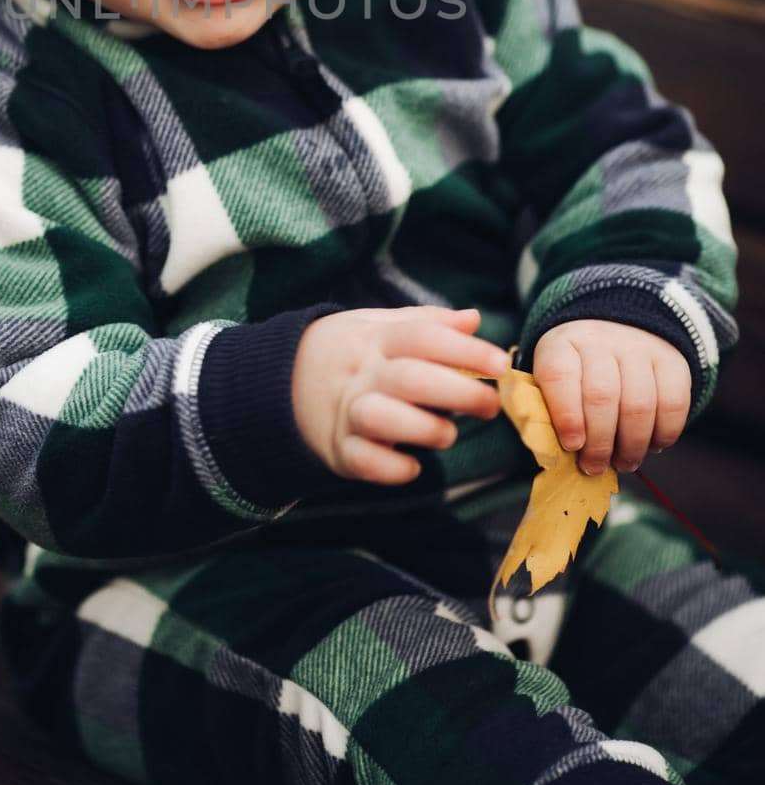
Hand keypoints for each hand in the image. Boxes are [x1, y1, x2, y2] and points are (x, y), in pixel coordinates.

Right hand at [291, 304, 510, 484]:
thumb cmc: (352, 351)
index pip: (423, 336)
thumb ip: (428, 323)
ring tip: (448, 434)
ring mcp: (347, 411)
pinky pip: (362, 461)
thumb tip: (474, 318)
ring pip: (383, 418)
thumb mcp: (381, 325)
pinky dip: (390, 467)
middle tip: (491, 404)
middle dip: (458, 391)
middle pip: (411, 378)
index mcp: (378, 339)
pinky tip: (413, 465)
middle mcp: (364, 374)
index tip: (502, 362)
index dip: (465, 349)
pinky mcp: (338, 448)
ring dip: (423, 428)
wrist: (283, 379)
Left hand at [532, 319, 691, 475]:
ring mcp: (638, 348)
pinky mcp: (671, 361)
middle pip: (602, 396)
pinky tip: (651, 446)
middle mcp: (600, 340)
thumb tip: (550, 452)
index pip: (559, 376)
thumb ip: (546, 412)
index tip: (572, 446)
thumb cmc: (577, 372)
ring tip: (623, 463)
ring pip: (639, 405)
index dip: (565, 415)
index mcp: (561, 345)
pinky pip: (673, 404)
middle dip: (599, 443)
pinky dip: (664, 434)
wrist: (617, 331)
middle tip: (595, 467)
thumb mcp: (550, 381)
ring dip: (631, 446)